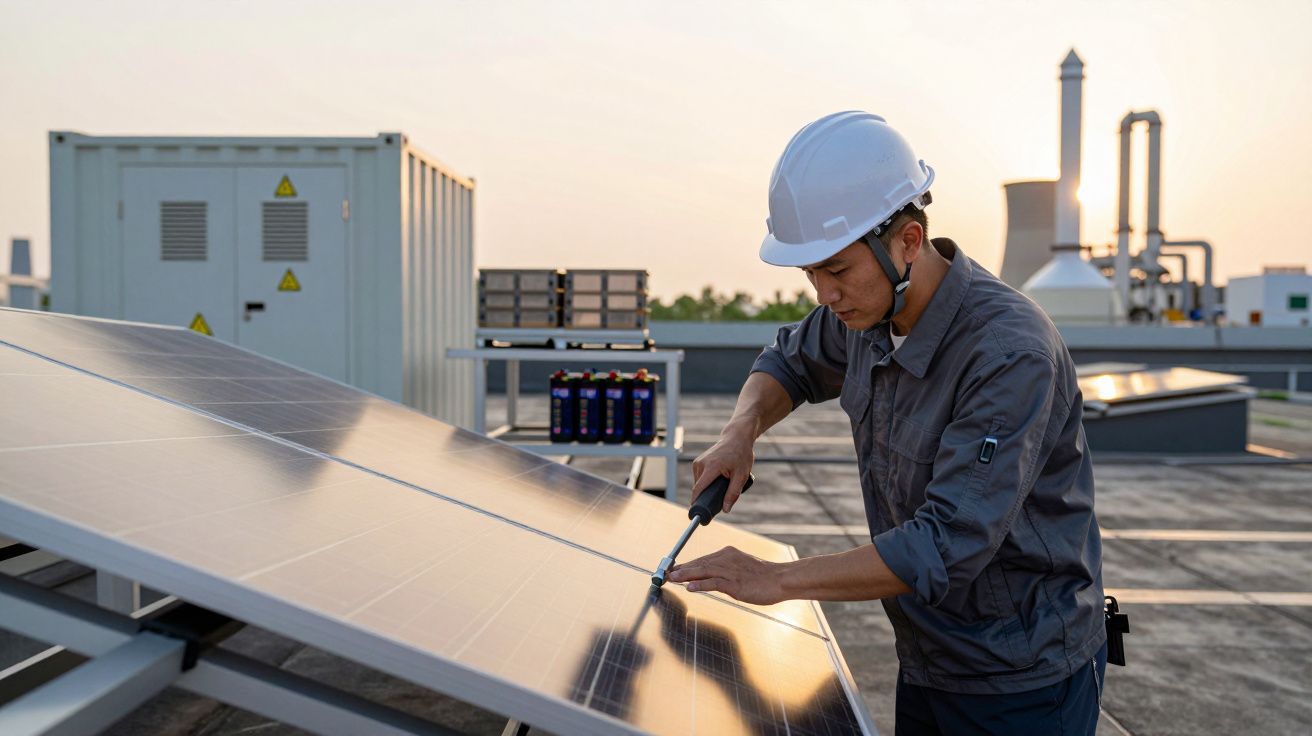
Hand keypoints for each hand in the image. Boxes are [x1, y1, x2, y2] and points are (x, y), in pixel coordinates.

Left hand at [666, 546, 785, 605]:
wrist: (781, 579)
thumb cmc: (763, 577)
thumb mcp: (740, 569)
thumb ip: (723, 572)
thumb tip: (705, 579)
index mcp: (728, 554)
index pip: (702, 560)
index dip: (685, 565)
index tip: (672, 570)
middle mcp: (727, 559)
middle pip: (699, 564)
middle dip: (680, 570)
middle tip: (665, 574)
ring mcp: (731, 571)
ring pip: (703, 571)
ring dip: (685, 575)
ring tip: (671, 578)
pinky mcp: (736, 583)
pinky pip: (714, 583)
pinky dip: (701, 585)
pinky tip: (690, 587)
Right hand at [691, 427, 754, 513]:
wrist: (736, 438)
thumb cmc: (741, 456)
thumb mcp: (741, 476)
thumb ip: (733, 493)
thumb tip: (726, 510)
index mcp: (711, 467)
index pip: (698, 489)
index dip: (696, 502)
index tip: (697, 514)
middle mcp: (701, 464)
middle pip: (699, 488)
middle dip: (707, 496)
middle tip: (721, 498)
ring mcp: (698, 462)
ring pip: (699, 484)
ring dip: (707, 488)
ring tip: (722, 483)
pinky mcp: (698, 462)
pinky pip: (699, 478)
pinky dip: (706, 482)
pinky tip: (717, 479)